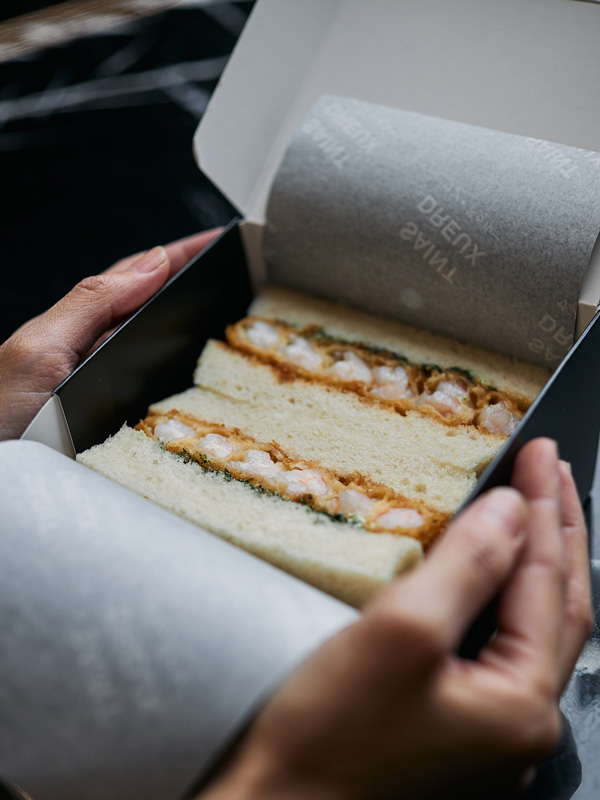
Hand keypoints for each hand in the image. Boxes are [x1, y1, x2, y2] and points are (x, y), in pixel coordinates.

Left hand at [0, 229, 219, 440]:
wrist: (2, 463)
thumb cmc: (4, 411)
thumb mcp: (43, 347)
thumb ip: (93, 303)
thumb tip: (154, 262)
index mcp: (79, 321)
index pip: (136, 274)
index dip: (178, 254)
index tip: (219, 239)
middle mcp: (95, 345)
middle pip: (151, 301)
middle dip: (191, 278)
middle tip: (234, 267)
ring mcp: (106, 377)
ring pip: (156, 337)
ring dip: (190, 319)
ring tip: (227, 305)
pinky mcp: (117, 412)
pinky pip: (159, 379)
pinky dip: (183, 366)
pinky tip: (199, 368)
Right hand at [200, 439, 591, 799]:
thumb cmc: (329, 736)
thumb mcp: (401, 632)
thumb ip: (467, 567)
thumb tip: (513, 512)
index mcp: (521, 703)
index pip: (547, 581)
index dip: (544, 507)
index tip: (541, 452)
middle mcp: (520, 725)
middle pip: (559, 606)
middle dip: (557, 530)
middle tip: (554, 470)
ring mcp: (490, 733)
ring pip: (532, 628)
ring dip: (537, 562)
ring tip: (539, 509)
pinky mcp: (455, 730)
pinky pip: (499, 648)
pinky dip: (504, 598)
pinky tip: (494, 576)